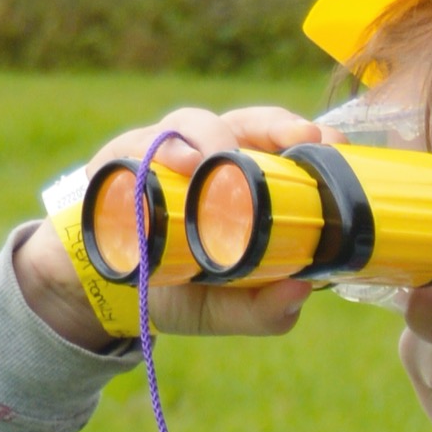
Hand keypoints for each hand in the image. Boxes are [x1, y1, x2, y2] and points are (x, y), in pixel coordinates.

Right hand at [9, 100, 324, 350]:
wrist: (105, 297)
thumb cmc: (175, 289)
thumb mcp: (224, 309)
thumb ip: (264, 310)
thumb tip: (302, 290)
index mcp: (237, 181)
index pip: (274, 146)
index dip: (299, 137)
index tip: (326, 144)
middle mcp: (202, 159)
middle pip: (241, 122)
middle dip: (270, 123)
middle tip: (295, 140)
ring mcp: (160, 155)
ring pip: (188, 123)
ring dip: (209, 135)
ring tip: (217, 159)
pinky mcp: (115, 163)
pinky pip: (133, 146)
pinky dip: (154, 150)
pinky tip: (175, 164)